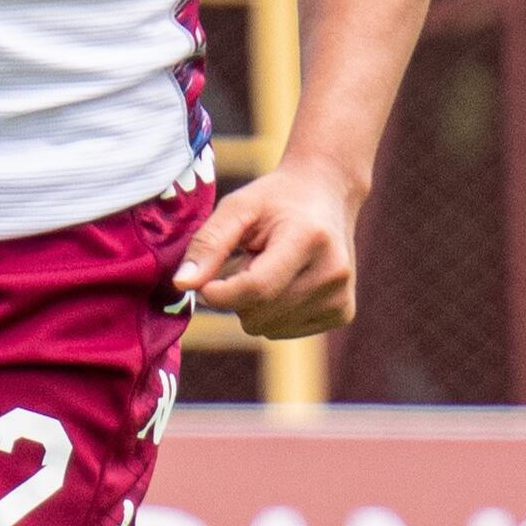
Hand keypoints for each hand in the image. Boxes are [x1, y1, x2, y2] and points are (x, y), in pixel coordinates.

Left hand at [179, 162, 359, 339]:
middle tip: (248, 261)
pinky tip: (285, 283)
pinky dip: (273, 313)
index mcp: (309, 239)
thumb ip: (208, 244)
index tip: (201, 287)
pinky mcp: (343, 313)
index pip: (257, 288)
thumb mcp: (237, 208)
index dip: (221, 294)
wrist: (327, 194)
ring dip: (255, 305)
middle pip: (259, 314)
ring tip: (269, 268)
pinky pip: (283, 332)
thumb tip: (182, 285)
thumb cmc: (275, 200)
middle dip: (237, 295)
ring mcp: (342, 296)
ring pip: (267, 328)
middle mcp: (333, 272)